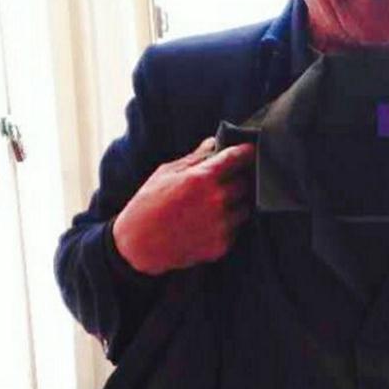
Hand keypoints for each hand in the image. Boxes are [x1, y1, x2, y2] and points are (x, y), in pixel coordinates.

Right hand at [111, 136, 255, 274]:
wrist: (138, 245)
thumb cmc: (147, 204)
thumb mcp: (166, 173)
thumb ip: (194, 158)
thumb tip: (213, 143)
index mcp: (202, 178)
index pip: (236, 158)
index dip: (245, 151)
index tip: (250, 150)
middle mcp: (216, 201)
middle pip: (245, 183)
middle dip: (238, 179)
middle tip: (226, 181)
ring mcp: (221, 225)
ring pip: (244, 208)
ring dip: (235, 203)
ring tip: (214, 205)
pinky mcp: (221, 245)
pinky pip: (235, 229)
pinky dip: (227, 224)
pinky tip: (208, 223)